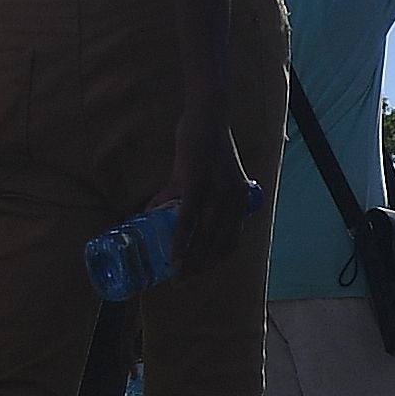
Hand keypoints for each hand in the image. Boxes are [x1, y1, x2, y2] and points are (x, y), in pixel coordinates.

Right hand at [156, 102, 254, 279]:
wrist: (206, 115)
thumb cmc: (202, 145)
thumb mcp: (200, 177)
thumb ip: (181, 197)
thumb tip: (154, 215)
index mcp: (240, 200)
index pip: (231, 241)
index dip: (214, 261)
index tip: (197, 272)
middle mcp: (235, 200)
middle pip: (218, 245)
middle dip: (200, 267)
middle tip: (181, 280)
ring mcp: (218, 192)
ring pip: (204, 238)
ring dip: (190, 261)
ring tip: (175, 274)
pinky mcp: (198, 183)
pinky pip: (188, 220)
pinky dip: (180, 242)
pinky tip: (172, 256)